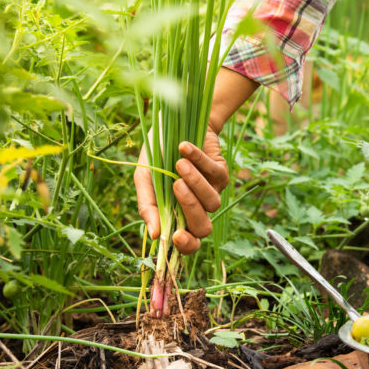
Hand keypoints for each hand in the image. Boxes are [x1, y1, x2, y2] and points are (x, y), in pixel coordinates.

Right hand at [134, 128, 228, 254]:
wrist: (172, 123)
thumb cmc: (156, 155)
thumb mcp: (145, 179)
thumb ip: (148, 206)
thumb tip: (155, 235)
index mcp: (177, 216)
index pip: (188, 244)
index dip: (186, 245)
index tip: (176, 235)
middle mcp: (197, 209)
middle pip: (203, 228)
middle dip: (190, 208)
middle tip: (176, 185)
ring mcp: (212, 193)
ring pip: (213, 202)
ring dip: (196, 182)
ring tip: (179, 164)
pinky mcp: (222, 174)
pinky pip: (215, 174)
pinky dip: (199, 160)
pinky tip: (184, 147)